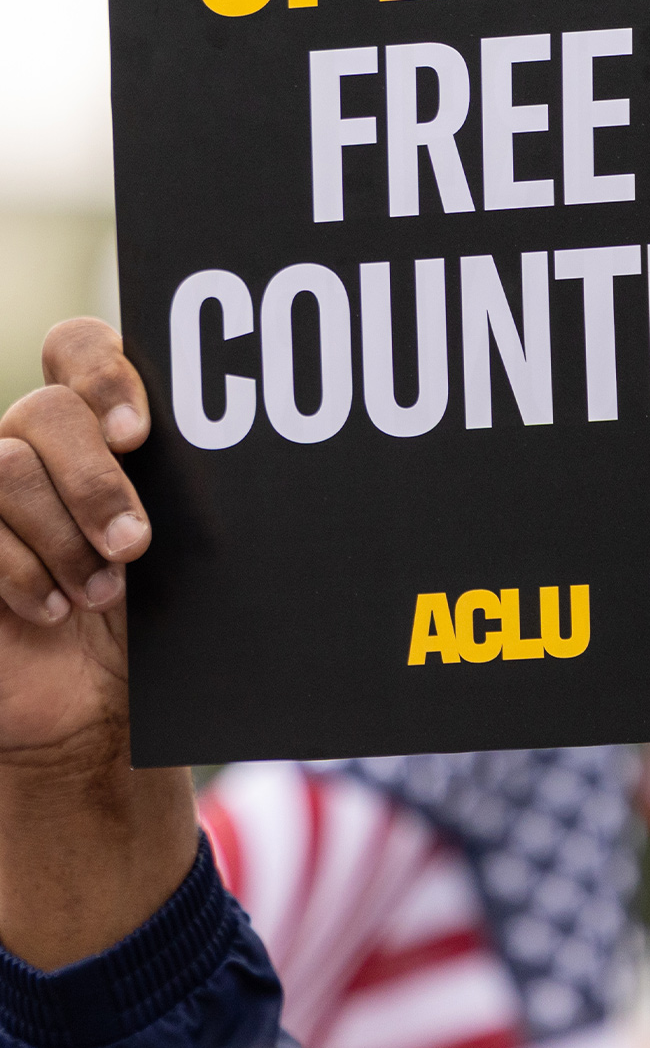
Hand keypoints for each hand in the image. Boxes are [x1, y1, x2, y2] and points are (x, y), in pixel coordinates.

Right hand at [0, 317, 151, 760]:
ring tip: (102, 592)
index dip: (101, 374)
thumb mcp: (177, 547)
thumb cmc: (150, 612)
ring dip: (63, 535)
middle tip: (134, 543)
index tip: (136, 435)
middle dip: (93, 480)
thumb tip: (229, 458)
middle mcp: (36, 441)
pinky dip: (23, 572)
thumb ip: (181, 491)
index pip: (79, 346)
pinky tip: (55, 611)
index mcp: (94, 418)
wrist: (92, 701)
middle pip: (46, 409)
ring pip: (6, 464)